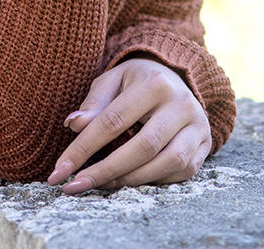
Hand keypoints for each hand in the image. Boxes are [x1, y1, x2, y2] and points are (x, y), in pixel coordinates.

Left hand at [47, 58, 211, 191]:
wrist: (175, 76)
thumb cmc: (135, 81)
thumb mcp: (112, 81)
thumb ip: (94, 103)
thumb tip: (73, 125)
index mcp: (154, 83)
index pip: (113, 121)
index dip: (84, 148)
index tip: (59, 171)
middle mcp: (180, 103)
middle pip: (142, 146)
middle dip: (105, 171)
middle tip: (74, 186)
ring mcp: (197, 126)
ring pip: (165, 163)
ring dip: (129, 180)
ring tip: (101, 183)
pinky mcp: (204, 145)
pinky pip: (179, 172)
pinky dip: (153, 181)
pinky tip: (130, 179)